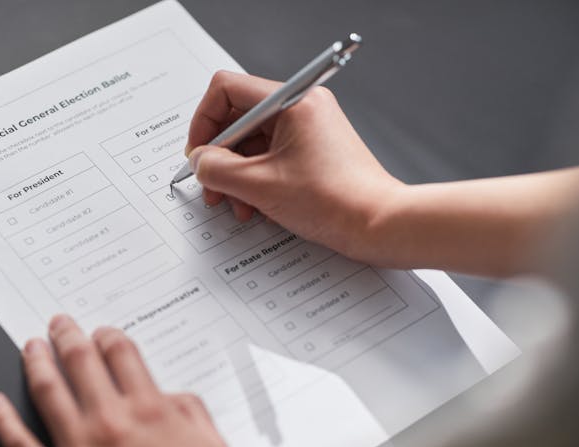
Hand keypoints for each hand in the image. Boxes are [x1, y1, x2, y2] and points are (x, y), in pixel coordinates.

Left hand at [0, 315, 236, 446]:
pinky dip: (1, 419)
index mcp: (149, 410)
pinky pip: (18, 445)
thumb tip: (170, 397)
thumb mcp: (212, 446)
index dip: (108, 335)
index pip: (120, 353)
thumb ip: (190, 410)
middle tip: (59, 325)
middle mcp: (110, 423)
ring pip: (47, 391)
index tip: (103, 333)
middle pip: (80, 361)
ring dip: (36, 362)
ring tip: (31, 348)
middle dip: (67, 335)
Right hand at [186, 71, 403, 264]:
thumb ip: (217, 170)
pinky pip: (271, 156)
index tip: (199, 154)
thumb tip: (200, 161)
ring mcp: (308, 129)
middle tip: (212, 185)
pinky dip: (256, 179)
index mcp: (292, 101)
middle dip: (220, 156)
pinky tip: (255, 206)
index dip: (204, 122)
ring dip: (237, 174)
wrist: (379, 224)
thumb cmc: (336, 201)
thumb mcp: (260, 187)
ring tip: (236, 204)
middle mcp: (302, 107)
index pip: (227, 90)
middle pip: (239, 118)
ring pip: (253, 142)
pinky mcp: (313, 150)